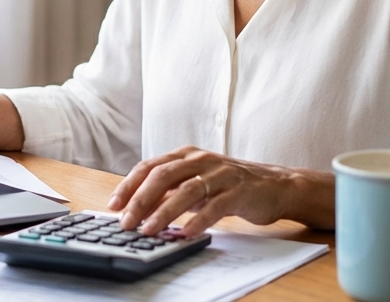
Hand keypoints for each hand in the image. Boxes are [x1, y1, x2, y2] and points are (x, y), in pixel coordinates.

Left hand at [107, 146, 333, 236]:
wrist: (275, 185)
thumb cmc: (230, 185)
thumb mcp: (196, 182)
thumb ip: (169, 190)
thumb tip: (137, 208)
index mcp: (186, 155)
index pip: (149, 166)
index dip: (129, 185)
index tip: (114, 205)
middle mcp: (201, 160)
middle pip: (163, 176)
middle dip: (140, 200)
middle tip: (127, 222)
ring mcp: (220, 174)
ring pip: (186, 191)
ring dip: (164, 212)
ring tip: (150, 230)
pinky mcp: (238, 191)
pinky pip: (215, 206)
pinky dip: (198, 220)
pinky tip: (185, 233)